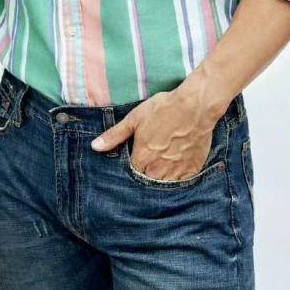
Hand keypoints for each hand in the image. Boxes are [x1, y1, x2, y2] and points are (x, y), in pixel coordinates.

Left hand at [90, 86, 215, 181]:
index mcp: (142, 157)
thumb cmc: (163, 109)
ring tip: (162, 162)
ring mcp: (176, 171)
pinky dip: (178, 176)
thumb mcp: (134, 118)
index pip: (132, 171)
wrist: (194, 106)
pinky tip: (176, 165)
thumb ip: (114, 135)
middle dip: (146, 172)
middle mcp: (158, 169)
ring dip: (161, 176)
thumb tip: (95, 147)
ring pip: (164, 183)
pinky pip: (182, 182)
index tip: (136, 156)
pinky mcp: (192, 169)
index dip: (133, 164)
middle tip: (150, 158)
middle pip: (147, 179)